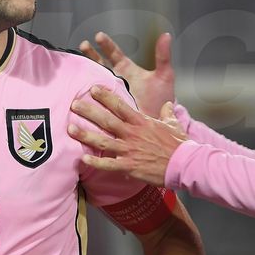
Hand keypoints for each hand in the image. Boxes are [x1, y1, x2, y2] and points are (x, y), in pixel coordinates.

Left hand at [69, 88, 187, 186]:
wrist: (185, 164)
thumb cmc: (180, 144)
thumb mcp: (173, 124)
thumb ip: (167, 113)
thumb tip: (167, 105)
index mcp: (141, 122)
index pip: (120, 105)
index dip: (105, 96)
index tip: (93, 88)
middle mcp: (132, 133)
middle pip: (107, 120)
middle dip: (89, 111)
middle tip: (73, 104)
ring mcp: (130, 150)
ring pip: (103, 141)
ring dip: (85, 135)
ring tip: (69, 129)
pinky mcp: (130, 166)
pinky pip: (109, 164)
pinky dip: (96, 162)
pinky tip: (83, 158)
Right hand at [80, 32, 175, 118]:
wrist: (157, 123)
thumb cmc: (161, 97)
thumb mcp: (164, 75)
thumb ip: (163, 56)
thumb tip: (166, 35)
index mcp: (126, 69)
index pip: (114, 53)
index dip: (106, 44)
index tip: (99, 36)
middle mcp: (115, 78)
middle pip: (99, 63)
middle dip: (90, 54)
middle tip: (83, 45)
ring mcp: (109, 92)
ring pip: (93, 78)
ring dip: (85, 71)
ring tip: (76, 64)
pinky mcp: (106, 106)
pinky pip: (94, 98)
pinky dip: (84, 92)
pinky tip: (77, 88)